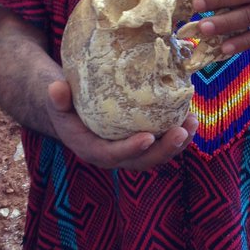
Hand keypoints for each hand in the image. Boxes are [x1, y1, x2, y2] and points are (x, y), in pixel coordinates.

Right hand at [46, 80, 197, 170]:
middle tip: (181, 131)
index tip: (148, 137)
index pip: (113, 155)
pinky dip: (179, 133)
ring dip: (178, 143)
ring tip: (193, 122)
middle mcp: (114, 156)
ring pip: (158, 155)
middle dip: (165, 149)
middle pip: (142, 161)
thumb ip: (57, 98)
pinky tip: (192, 116)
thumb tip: (56, 88)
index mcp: (92, 150)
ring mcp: (131, 152)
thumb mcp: (57, 100)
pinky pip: (163, 143)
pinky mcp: (143, 143)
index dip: (130, 149)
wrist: (72, 111)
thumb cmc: (65, 105)